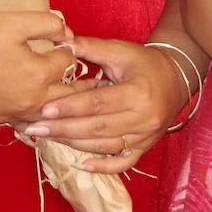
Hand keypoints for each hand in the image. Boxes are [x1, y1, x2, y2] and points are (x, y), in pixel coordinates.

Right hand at [0, 11, 77, 129]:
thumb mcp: (16, 21)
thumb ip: (49, 24)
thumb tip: (68, 34)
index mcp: (39, 75)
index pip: (68, 65)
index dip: (70, 53)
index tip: (74, 50)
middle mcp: (29, 101)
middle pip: (66, 98)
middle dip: (80, 89)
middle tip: (93, 85)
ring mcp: (10, 114)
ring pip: (45, 116)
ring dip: (59, 109)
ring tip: (70, 103)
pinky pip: (18, 121)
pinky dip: (30, 116)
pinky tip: (34, 113)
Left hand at [23, 37, 192, 173]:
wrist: (176, 78)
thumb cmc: (145, 63)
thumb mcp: (121, 50)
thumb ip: (92, 48)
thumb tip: (61, 44)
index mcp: (138, 92)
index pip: (98, 103)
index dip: (70, 107)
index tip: (44, 109)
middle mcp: (144, 118)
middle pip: (97, 128)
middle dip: (63, 129)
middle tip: (35, 127)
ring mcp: (146, 136)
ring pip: (104, 146)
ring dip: (73, 145)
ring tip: (47, 138)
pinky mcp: (145, 147)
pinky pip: (123, 162)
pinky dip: (103, 167)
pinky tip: (82, 166)